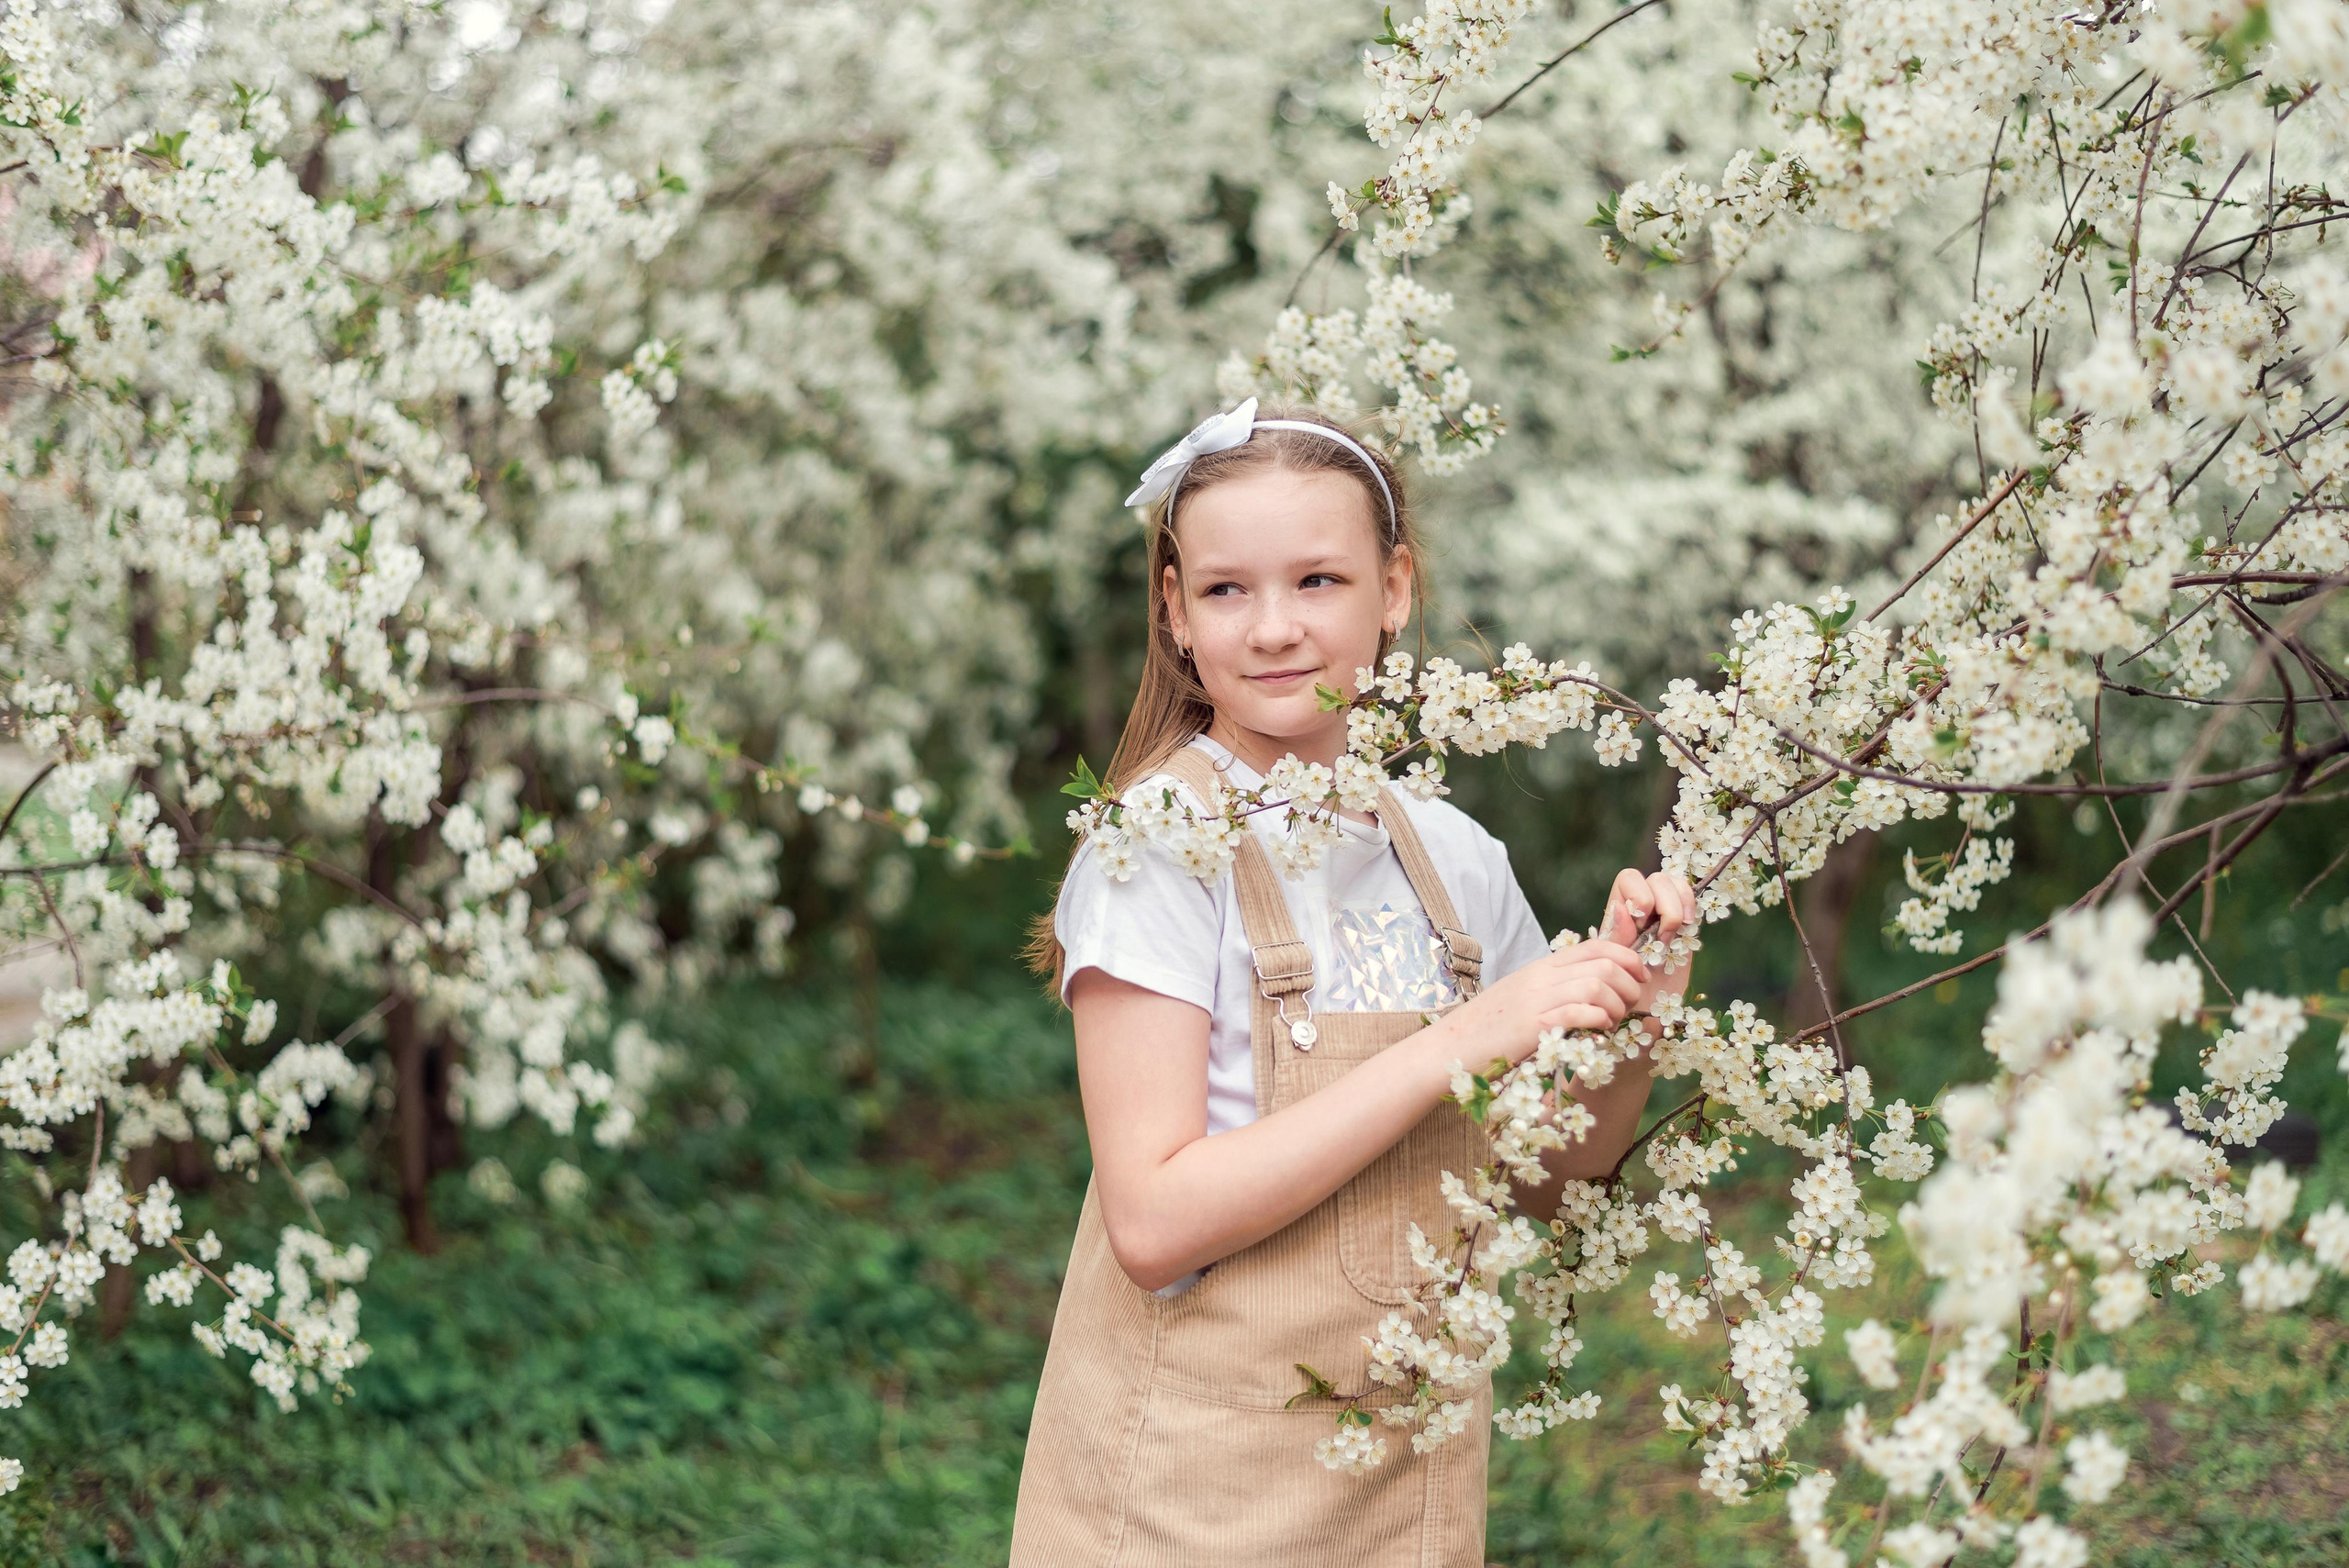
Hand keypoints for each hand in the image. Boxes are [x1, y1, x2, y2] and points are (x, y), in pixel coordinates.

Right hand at [1452, 937, 1646, 1067]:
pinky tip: (1598, 1030)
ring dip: (1617, 1005)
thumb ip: (1556, 988)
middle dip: (1629, 985)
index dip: (1628, 958)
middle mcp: (1541, 977)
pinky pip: (1579, 1011)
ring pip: (1597, 985)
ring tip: (1612, 1021)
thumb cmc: (1490, 1028)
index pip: (1595, 946)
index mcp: (1541, 967)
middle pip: (1604, 965)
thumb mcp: (1525, 997)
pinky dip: (1599, 1019)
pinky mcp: (1532, 1025)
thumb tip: (1594, 990)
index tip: (1640, 978)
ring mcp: (1536, 999)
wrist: (1451, 1046)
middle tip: (1628, 1007)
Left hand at [1597, 867, 1697, 1017]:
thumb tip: (1621, 906)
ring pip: (1676, 883)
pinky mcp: (1683, 917)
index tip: (1641, 927)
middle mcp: (1642, 903)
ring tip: (1672, 937)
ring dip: (1677, 910)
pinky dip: (1691, 907)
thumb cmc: (1624, 983)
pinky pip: (1690, 895)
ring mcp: (1664, 908)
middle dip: (1664, 908)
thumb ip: (1617, 936)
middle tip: (1661, 940)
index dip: (1640, 897)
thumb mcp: (1616, 963)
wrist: (1648, 1003)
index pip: (1629, 878)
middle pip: (1657, 878)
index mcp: (1620, 908)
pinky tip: (1686, 928)